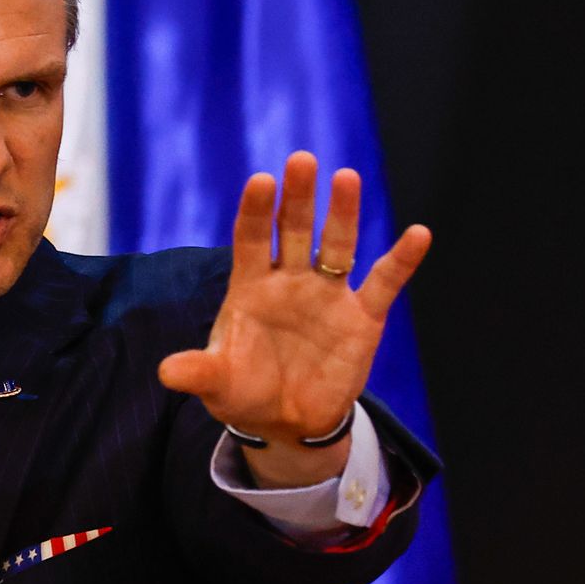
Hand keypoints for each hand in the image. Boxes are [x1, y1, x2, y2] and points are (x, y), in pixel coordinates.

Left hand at [158, 150, 431, 487]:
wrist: (287, 423)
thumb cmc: (245, 392)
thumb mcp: (218, 384)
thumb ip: (199, 372)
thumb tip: (166, 372)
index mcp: (252, 286)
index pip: (253, 238)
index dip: (257, 211)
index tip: (261, 181)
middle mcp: (291, 281)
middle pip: (295, 230)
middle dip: (299, 197)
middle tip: (302, 160)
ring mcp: (328, 296)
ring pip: (337, 246)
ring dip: (343, 214)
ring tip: (346, 178)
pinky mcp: (362, 318)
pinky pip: (383, 284)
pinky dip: (401, 260)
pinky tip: (418, 234)